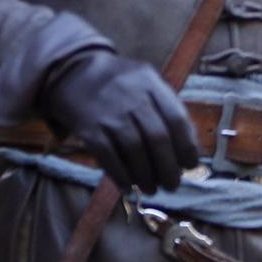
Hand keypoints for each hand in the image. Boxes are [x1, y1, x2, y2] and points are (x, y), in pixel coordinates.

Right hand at [38, 48, 199, 194]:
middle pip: (157, 137)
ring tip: (151, 189)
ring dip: (146, 176)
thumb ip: (165, 107)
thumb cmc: (117, 83)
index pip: (176, 118)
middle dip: (168, 168)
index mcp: (149, 81)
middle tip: (172, 185)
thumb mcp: (144, 82)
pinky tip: (128, 186)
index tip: (189, 166)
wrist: (71, 72)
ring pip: (134, 149)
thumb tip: (188, 148)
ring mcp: (108, 111)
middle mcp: (130, 94)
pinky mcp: (88, 127)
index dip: (187, 147)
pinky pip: (108, 156)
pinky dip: (121, 175)